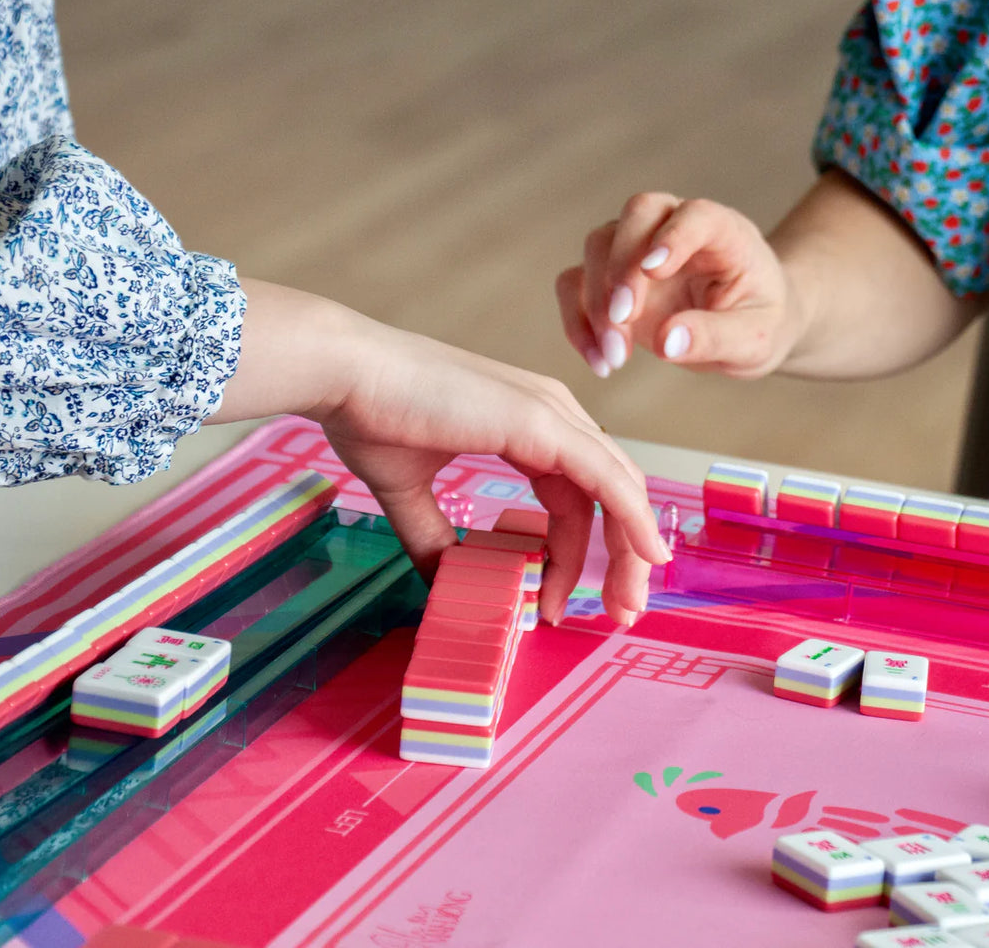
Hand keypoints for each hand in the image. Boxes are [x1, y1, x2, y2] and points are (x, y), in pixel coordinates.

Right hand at [212, 279, 669, 625]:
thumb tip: (443, 583)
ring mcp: (550, 413)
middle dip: (621, 556)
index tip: (558, 605)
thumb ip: (433, 536)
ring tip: (627, 605)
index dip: (575, 554)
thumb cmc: (368, 415)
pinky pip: (607, 480)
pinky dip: (632, 519)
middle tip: (621, 612)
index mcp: (527, 424)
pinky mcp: (542, 423)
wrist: (344, 375)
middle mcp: (550, 413)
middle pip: (610, 493)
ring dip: (631, 550)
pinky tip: (645, 555)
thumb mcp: (409, 491)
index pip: (576, 495)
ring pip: (618, 489)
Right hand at [556, 193, 802, 379]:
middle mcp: (674, 227)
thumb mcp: (754, 340)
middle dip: (622, 266)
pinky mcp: (611, 278)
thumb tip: (666, 342)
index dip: (672, 236)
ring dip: (596, 301)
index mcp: (722, 231)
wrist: (745, 330)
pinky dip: (577, 321)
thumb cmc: (759, 323)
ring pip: (598, 246)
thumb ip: (716, 337)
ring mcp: (637, 248)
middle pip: (635, 215)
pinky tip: (598, 360)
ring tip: (615, 358)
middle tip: (623, 320)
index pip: (694, 214)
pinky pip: (575, 284)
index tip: (654, 271)